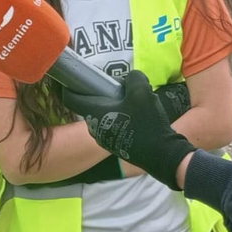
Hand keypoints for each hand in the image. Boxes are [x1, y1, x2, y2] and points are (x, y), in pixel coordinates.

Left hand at [60, 70, 195, 188]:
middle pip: (91, 104)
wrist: (161, 154)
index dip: (70, 86)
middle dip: (102, 94)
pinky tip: (138, 117)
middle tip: (120, 87)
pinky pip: (113, 125)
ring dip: (114, 106)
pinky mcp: (116, 145)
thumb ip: (133, 78)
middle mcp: (94, 127)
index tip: (78, 77)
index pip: (70, 98)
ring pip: (104, 115)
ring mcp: (104, 139)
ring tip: (134, 101)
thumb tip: (130, 79)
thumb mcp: (142, 91)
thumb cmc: (146, 122)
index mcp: (94, 113)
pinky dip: (121, 117)